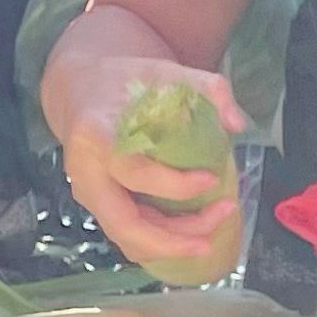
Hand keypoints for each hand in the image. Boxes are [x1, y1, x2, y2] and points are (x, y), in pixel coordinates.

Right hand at [45, 46, 249, 272]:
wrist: (79, 90)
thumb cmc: (124, 81)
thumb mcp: (166, 72)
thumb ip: (208, 89)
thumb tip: (237, 124)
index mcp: (95, 136)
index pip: (134, 173)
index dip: (175, 185)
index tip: (212, 178)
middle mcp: (84, 172)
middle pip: (124, 223)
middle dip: (172, 239)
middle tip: (215, 231)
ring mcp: (87, 193)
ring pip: (127, 237)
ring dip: (171, 244)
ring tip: (211, 233)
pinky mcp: (97, 205)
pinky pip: (128, 236)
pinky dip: (161, 243)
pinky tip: (192, 234)